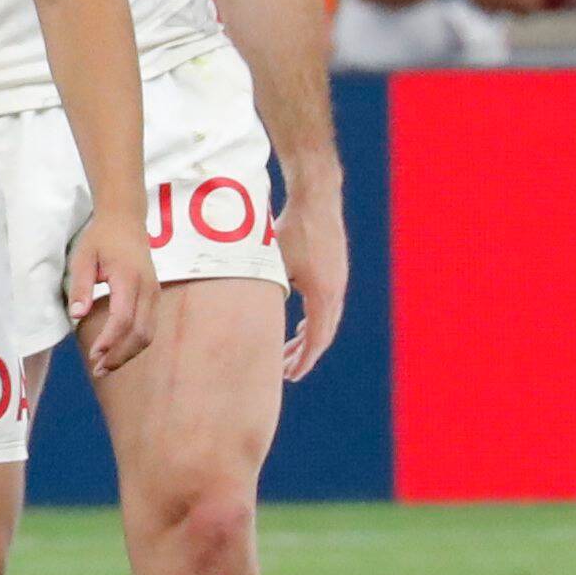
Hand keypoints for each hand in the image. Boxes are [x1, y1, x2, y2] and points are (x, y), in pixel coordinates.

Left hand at [64, 211, 159, 377]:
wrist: (126, 221)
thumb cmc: (100, 238)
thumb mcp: (82, 257)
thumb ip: (81, 286)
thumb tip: (77, 316)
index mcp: (128, 277)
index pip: (123, 317)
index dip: (110, 340)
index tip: (94, 355)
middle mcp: (147, 288)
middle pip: (140, 332)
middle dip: (120, 355)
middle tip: (98, 369)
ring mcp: (155, 294)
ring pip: (148, 334)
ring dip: (128, 354)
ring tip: (105, 366)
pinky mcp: (154, 297)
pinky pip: (149, 327)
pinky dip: (134, 344)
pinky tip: (117, 351)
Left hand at [273, 172, 352, 382]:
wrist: (316, 197)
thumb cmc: (291, 228)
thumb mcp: (271, 262)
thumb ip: (263, 290)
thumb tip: (237, 312)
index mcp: (323, 295)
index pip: (316, 340)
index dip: (303, 361)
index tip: (290, 376)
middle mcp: (336, 292)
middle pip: (322, 335)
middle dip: (304, 356)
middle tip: (286, 372)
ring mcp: (339, 281)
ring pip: (326, 321)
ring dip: (309, 339)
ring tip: (291, 353)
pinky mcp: (336, 272)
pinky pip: (327, 307)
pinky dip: (314, 322)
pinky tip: (300, 326)